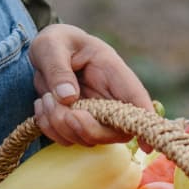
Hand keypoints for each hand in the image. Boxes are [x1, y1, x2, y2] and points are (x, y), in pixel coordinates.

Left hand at [27, 24, 152, 145]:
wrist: (44, 51)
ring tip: (46, 98)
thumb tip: (68, 97)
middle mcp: (108, 96)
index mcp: (111, 71)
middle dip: (88, 129)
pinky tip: (42, 103)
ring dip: (61, 126)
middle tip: (64, 115)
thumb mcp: (51, 46)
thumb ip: (58, 68)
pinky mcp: (77, 122)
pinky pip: (67, 138)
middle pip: (115, 130)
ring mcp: (94, 112)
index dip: (144, 123)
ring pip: (88, 138)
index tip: (146, 146)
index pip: (137, 99)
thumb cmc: (55, 42)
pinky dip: (49, 127)